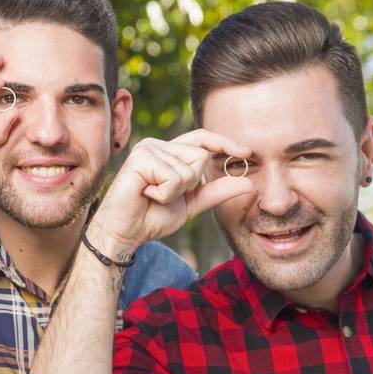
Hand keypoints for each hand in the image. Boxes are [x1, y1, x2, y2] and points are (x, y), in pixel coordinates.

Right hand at [87, 129, 253, 255]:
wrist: (125, 233)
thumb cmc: (152, 217)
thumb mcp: (191, 204)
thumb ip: (216, 192)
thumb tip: (248, 182)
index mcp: (168, 152)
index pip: (202, 140)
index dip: (224, 143)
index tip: (247, 152)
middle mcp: (157, 145)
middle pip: (200, 156)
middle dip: (189, 184)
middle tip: (163, 195)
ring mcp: (147, 148)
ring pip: (188, 169)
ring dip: (175, 192)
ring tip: (152, 196)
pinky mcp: (139, 158)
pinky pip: (173, 177)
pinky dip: (164, 194)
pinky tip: (146, 194)